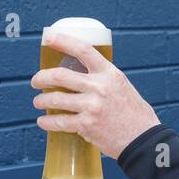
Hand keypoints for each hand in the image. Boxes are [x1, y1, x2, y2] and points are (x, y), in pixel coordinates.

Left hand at [30, 32, 160, 157]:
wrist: (143, 140)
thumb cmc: (135, 116)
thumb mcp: (123, 88)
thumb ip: (104, 81)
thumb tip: (84, 79)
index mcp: (110, 74)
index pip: (84, 50)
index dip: (63, 41)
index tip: (49, 38)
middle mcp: (99, 87)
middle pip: (60, 75)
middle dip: (42, 78)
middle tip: (36, 81)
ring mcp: (92, 106)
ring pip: (56, 99)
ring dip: (41, 101)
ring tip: (38, 102)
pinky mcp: (86, 125)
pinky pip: (59, 122)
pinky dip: (47, 122)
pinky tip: (43, 122)